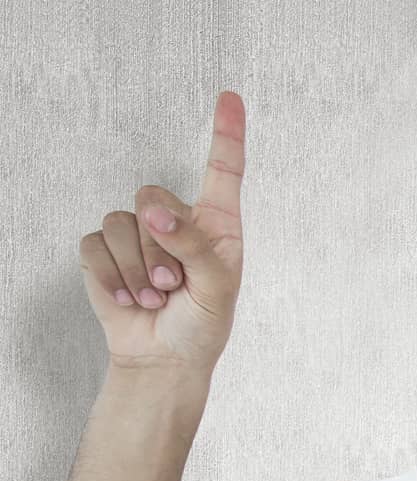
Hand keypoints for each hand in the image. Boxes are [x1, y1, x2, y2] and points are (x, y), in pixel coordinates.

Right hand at [77, 90, 245, 371]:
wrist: (164, 357)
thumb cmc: (202, 324)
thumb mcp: (216, 289)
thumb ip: (194, 247)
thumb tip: (155, 213)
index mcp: (217, 224)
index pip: (222, 170)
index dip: (226, 133)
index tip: (230, 97)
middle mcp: (177, 219)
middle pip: (154, 196)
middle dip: (160, 246)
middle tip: (172, 285)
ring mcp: (138, 232)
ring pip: (124, 224)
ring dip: (138, 270)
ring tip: (155, 298)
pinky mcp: (105, 249)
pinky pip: (96, 244)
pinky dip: (112, 278)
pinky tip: (129, 300)